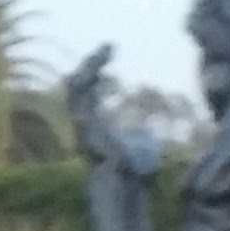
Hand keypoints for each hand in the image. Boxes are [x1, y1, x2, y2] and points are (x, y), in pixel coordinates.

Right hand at [63, 46, 152, 175]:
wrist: (128, 183)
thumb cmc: (137, 168)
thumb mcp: (145, 141)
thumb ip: (146, 129)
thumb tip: (154, 123)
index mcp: (95, 121)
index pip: (89, 89)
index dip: (96, 69)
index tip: (112, 52)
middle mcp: (84, 120)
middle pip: (78, 84)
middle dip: (91, 64)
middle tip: (108, 47)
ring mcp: (82, 123)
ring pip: (75, 88)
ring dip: (89, 68)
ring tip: (103, 53)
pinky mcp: (84, 125)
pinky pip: (80, 96)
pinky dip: (90, 78)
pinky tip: (102, 65)